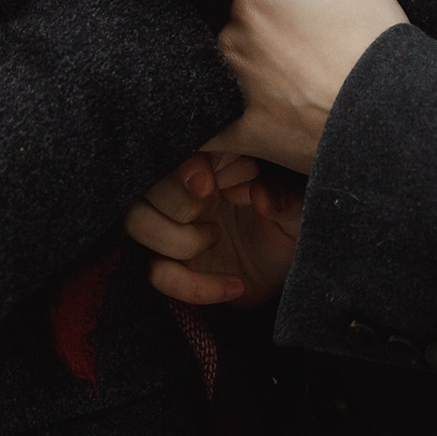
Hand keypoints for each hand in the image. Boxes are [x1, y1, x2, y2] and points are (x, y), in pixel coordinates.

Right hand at [125, 151, 302, 305]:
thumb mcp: (301, 208)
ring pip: (136, 223)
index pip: (172, 149)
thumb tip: (257, 194)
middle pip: (143, 186)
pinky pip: (157, 274)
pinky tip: (234, 286)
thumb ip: (286, 197)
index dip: (181, 165)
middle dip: (176, 200)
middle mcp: (179, 187)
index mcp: (208, 159)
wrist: (285, 268)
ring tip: (217, 237)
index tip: (208, 183)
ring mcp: (168, 224)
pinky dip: (192, 286)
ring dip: (177, 239)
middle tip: (213, 201)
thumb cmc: (290, 223)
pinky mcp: (169, 264)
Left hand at [208, 0, 406, 173]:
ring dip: (212, 53)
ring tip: (252, 57)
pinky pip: (203, 122)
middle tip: (267, 21)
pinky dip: (201, 113)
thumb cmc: (373, 41)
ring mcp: (229, 86)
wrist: (388, 118)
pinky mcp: (237, 130)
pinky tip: (208, 106)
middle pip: (212, 13)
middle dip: (227, 12)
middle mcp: (228, 37)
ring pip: (203, 59)